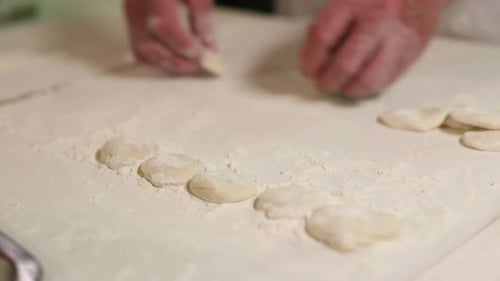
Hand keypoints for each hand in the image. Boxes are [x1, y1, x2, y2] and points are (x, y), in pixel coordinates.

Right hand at [124, 0, 214, 74]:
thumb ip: (202, 18)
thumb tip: (209, 48)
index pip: (166, 27)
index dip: (187, 47)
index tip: (208, 57)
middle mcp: (135, 5)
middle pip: (151, 47)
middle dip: (179, 63)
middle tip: (203, 67)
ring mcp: (129, 12)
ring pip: (142, 52)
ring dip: (169, 64)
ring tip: (192, 66)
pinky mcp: (131, 18)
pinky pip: (139, 47)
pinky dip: (158, 58)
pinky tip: (177, 59)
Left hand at [300, 0, 449, 97]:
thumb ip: (331, 22)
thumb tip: (314, 57)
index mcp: (356, 0)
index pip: (322, 36)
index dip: (310, 59)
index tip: (307, 69)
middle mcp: (379, 19)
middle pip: (345, 64)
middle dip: (327, 81)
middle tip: (322, 83)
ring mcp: (398, 37)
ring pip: (367, 80)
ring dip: (348, 89)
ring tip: (341, 85)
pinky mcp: (412, 52)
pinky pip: (386, 80)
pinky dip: (368, 86)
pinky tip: (361, 80)